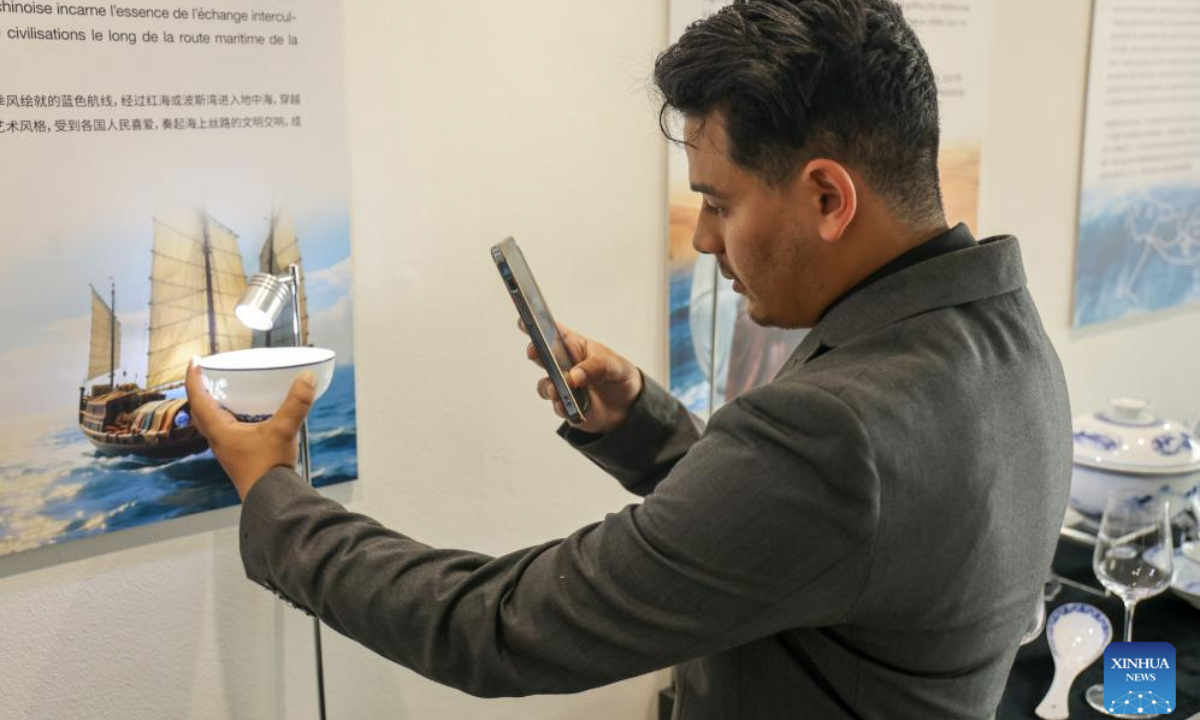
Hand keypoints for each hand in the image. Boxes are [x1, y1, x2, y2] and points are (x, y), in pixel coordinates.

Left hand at [184, 358, 315, 499]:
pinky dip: (229, 417)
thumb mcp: (284, 430)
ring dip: (214, 405)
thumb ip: (296, 403)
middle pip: (200, 410)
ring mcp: (227, 448)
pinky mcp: (238, 454)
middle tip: (210, 375)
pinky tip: (247, 415)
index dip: (193, 376)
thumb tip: (307, 377)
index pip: (197, 397)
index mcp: (218, 429)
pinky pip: (226, 430)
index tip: (195, 360)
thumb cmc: (269, 467)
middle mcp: (217, 438)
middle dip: (201, 390)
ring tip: (227, 391)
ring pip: (211, 421)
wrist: (271, 498)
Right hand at [521, 322, 642, 434]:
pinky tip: (566, 405)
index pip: (554, 331)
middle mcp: (564, 365)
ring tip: (556, 389)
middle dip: (535, 352)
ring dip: (548, 386)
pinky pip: (557, 406)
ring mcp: (563, 386)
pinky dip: (560, 406)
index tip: (525, 320)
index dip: (538, 324)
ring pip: (546, 385)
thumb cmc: (619, 375)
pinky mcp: (566, 406)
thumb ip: (596, 367)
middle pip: (542, 356)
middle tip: (535, 351)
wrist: (628, 407)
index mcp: (574, 346)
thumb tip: (573, 376)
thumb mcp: (614, 365)